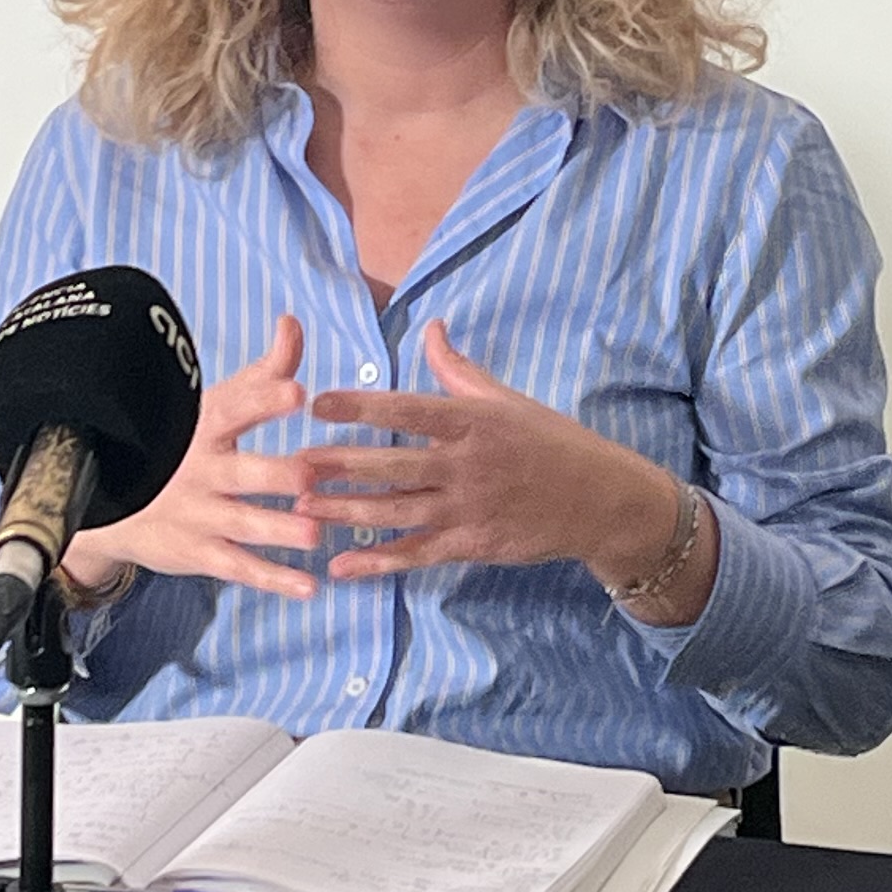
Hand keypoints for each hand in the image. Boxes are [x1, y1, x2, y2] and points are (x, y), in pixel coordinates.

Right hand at [62, 314, 320, 601]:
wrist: (109, 508)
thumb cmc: (181, 447)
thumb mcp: (213, 408)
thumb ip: (262, 373)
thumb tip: (292, 323)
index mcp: (206, 427)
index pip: (236, 408)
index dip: (264, 399)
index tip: (296, 393)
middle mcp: (202, 471)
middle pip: (241, 472)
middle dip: (275, 474)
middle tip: (310, 475)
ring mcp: (199, 515)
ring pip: (242, 524)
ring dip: (278, 529)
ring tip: (315, 534)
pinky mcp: (199, 553)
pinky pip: (239, 567)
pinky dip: (273, 579)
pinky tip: (308, 586)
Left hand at [292, 323, 676, 592]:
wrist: (601, 500)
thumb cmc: (552, 443)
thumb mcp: (508, 400)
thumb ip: (459, 369)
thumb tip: (430, 327)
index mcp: (473, 422)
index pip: (407, 410)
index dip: (359, 406)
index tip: (315, 401)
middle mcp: (468, 465)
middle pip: (393, 465)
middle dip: (338, 466)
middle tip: (290, 464)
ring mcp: (469, 508)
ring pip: (397, 512)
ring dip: (346, 512)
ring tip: (301, 509)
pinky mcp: (473, 545)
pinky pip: (416, 555)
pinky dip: (377, 562)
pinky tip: (340, 565)